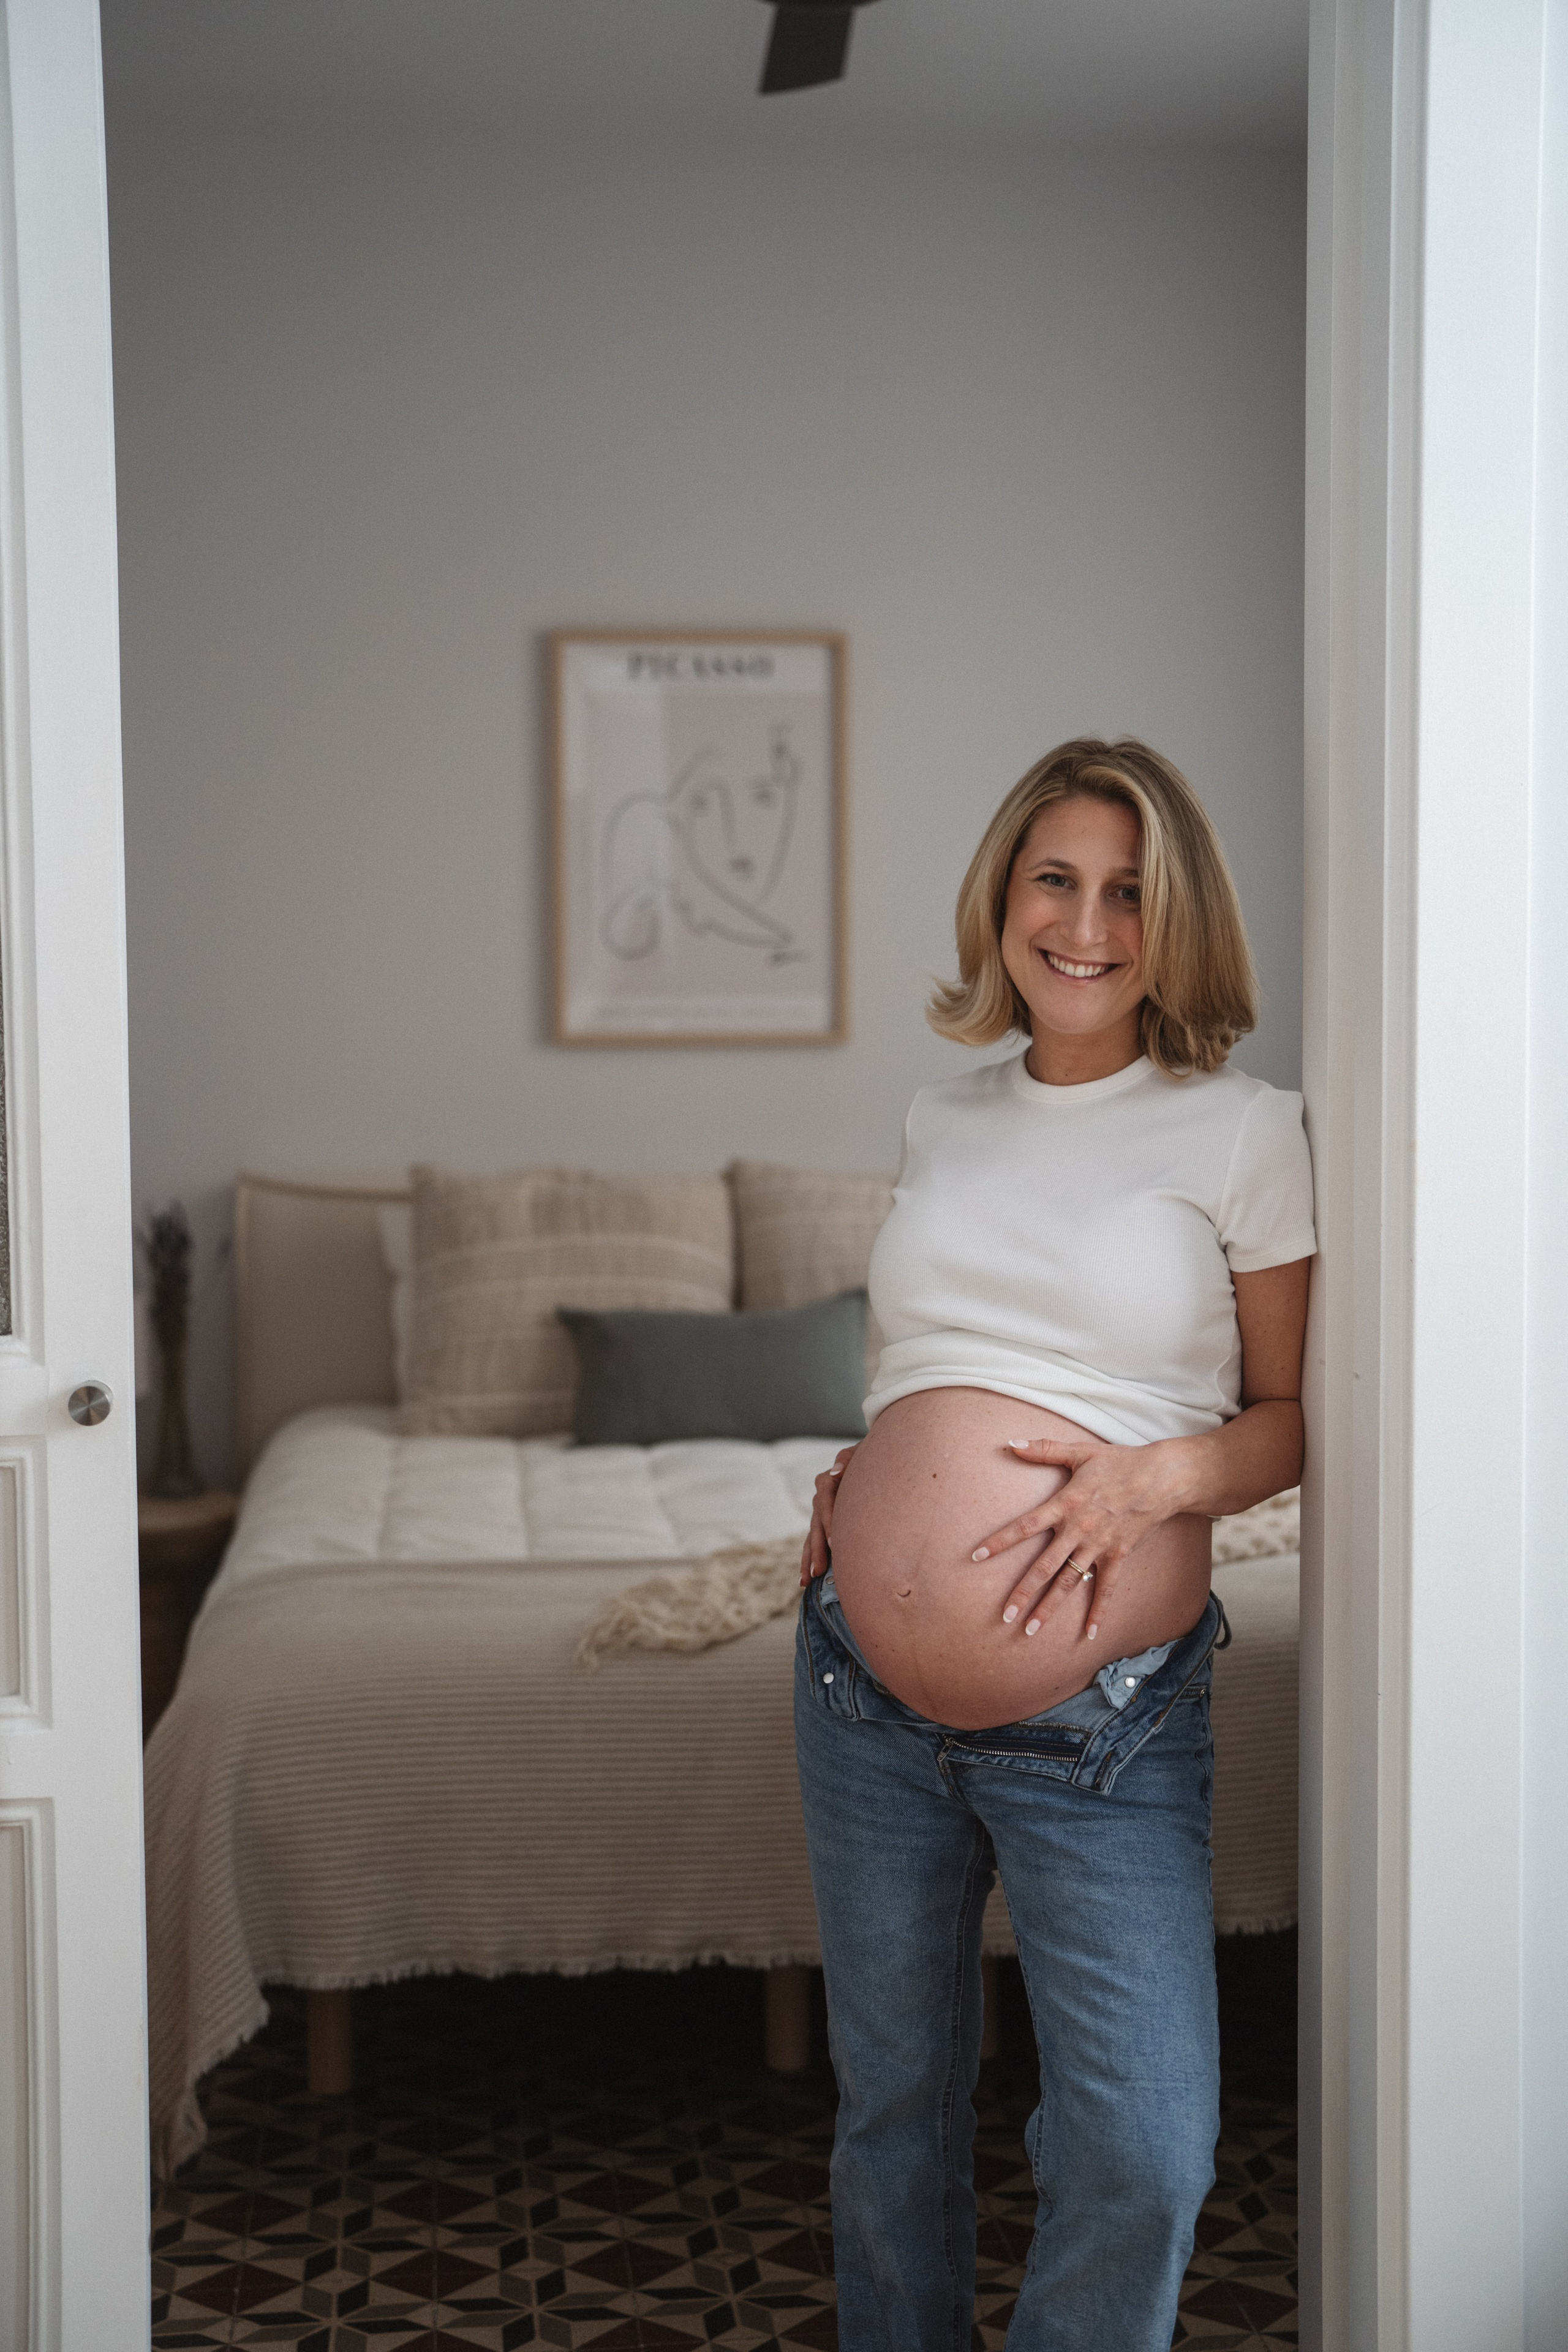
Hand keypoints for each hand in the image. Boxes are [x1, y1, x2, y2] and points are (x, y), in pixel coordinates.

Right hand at [800, 1445, 858, 1586]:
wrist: (871, 1460)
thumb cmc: (869, 1457)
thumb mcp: (859, 1452)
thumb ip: (846, 1458)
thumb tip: (835, 1472)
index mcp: (827, 1482)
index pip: (825, 1504)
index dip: (828, 1523)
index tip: (835, 1543)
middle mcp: (820, 1499)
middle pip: (816, 1526)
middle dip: (817, 1550)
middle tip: (819, 1570)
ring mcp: (819, 1512)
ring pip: (812, 1538)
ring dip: (809, 1559)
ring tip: (806, 1581)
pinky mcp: (823, 1523)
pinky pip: (813, 1543)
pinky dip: (809, 1560)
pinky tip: (806, 1580)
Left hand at [970, 1435, 1182, 1641]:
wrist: (1161, 1478)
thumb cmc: (1119, 1462)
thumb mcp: (1080, 1451)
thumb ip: (1044, 1449)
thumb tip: (1010, 1442)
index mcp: (1065, 1504)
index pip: (1025, 1526)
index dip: (1000, 1541)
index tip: (976, 1557)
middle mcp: (1079, 1530)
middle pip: (1044, 1566)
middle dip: (1023, 1592)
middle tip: (1004, 1616)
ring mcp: (1099, 1546)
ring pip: (1069, 1582)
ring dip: (1049, 1608)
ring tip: (1030, 1630)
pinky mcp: (1118, 1556)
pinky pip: (1107, 1589)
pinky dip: (1098, 1611)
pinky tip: (1089, 1634)